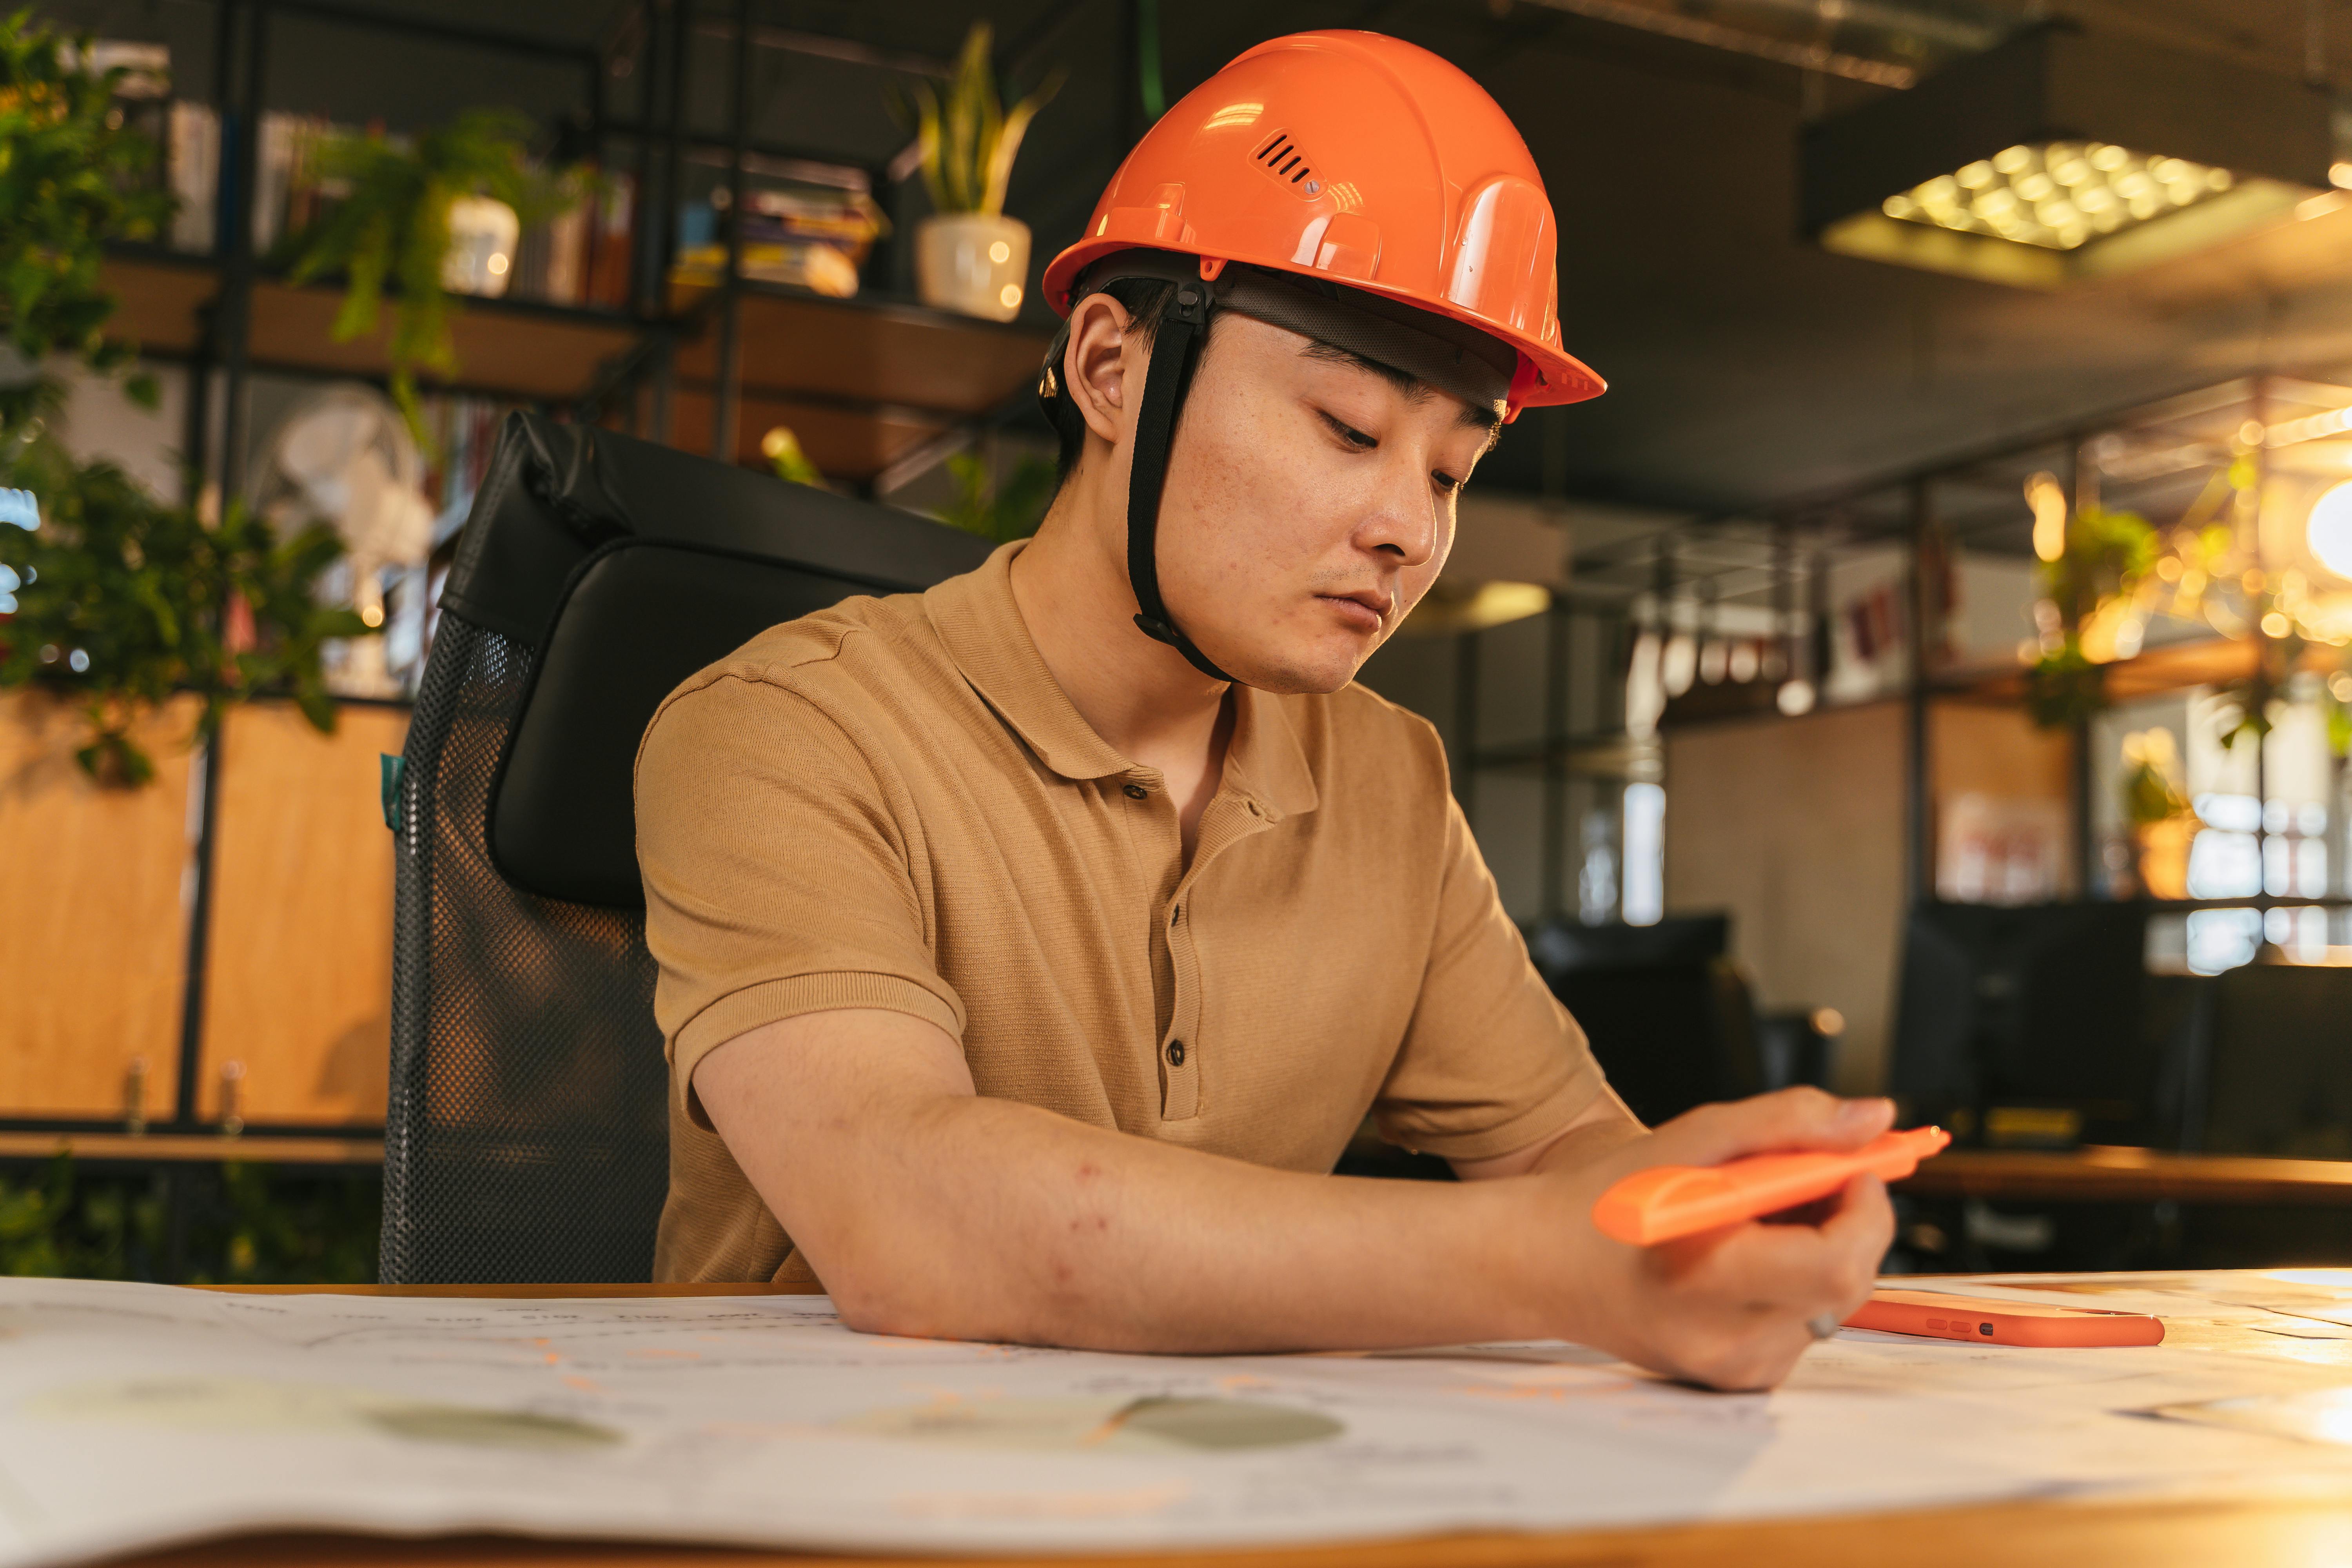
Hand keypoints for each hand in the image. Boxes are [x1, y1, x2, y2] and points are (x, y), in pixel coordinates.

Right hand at [1542, 1088, 1896, 1390]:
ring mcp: (1735, 1369)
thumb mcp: (1693, 1138)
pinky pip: (1805, 1326)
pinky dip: (1799, 1283)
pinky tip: (1753, 1254)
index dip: (1863, 1209)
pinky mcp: (1739, 1379)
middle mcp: (1726, 1342)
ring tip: (1765, 1217)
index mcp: (1707, 1280)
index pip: (1837, 1262)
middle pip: (1846, 1286)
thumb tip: (1873, 1118)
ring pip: (1833, 1307)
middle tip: (1810, 1182)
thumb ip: (1788, 1122)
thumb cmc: (1606, 1198)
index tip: (1851, 1169)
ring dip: (1825, 1252)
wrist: (1544, 1263)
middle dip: (1848, 1224)